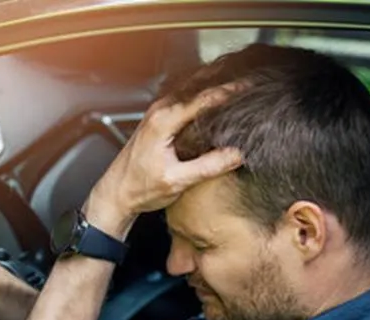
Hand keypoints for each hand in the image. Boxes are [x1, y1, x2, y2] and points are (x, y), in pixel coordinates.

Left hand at [86, 87, 244, 234]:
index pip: (204, 98)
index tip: (253, 88)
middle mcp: (160, 110)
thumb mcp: (177, 181)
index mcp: (163, 121)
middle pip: (199, 82)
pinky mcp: (160, 118)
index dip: (231, 91)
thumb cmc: (139, 188)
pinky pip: (186, 95)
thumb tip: (238, 154)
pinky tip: (220, 94)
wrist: (116, 193)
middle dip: (226, 76)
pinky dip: (205, 90)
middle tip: (253, 76)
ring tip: (242, 79)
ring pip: (192, 86)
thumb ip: (208, 166)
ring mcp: (158, 111)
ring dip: (216, 79)